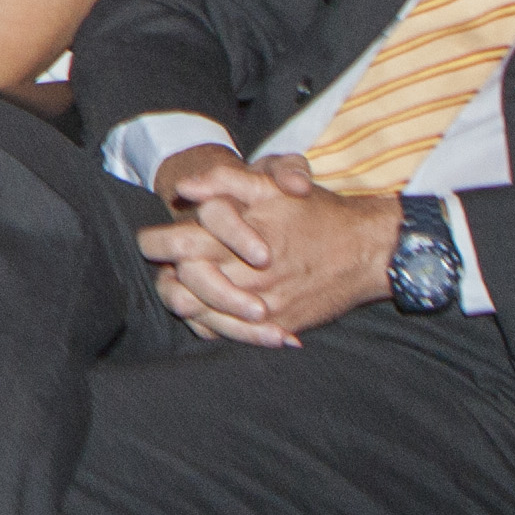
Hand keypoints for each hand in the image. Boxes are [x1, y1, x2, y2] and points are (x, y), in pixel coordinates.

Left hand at [134, 151, 396, 346]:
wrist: (366, 250)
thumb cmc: (315, 212)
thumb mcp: (273, 184)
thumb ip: (225, 180)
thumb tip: (184, 188)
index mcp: (240, 235)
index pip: (178, 243)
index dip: (155, 242)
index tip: (149, 240)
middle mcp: (247, 273)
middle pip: (183, 282)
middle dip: (165, 273)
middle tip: (162, 267)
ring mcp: (262, 303)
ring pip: (200, 312)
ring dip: (184, 300)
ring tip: (180, 289)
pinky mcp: (276, 325)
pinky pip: (229, 334)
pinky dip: (211, 325)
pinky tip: (208, 313)